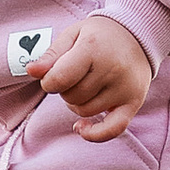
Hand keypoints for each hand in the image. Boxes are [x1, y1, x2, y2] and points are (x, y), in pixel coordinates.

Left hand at [34, 13, 153, 142]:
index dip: (48, 82)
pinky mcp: (134, 102)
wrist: (138, 34)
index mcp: (93, 48)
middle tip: (75, 75)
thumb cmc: (100, 35)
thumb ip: (51, 55)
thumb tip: (31, 71)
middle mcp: (111, 69)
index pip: (60, 78)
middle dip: (65, 90)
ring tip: (85, 86)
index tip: (52, 75)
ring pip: (86, 111)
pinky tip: (82, 127)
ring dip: (77, 104)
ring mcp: (124, 87)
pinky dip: (94, 134)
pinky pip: (112, 129)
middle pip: (72, 96)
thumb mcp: (73, 35)